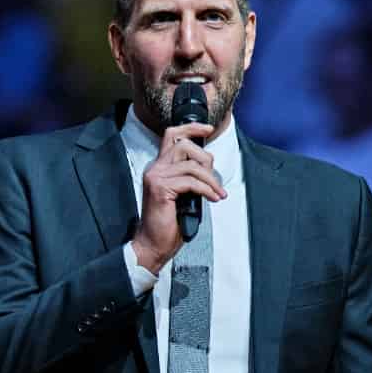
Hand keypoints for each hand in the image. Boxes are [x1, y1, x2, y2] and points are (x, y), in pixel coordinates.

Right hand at [131, 122, 222, 271]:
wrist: (153, 244)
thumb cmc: (167, 223)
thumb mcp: (181, 195)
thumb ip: (189, 177)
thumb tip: (208, 167)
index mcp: (159, 167)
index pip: (172, 136)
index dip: (191, 128)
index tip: (208, 129)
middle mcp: (155, 169)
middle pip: (184, 145)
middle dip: (206, 159)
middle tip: (214, 179)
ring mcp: (156, 178)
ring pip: (191, 165)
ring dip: (211, 179)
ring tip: (218, 193)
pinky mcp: (161, 189)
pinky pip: (191, 182)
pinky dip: (207, 190)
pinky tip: (212, 199)